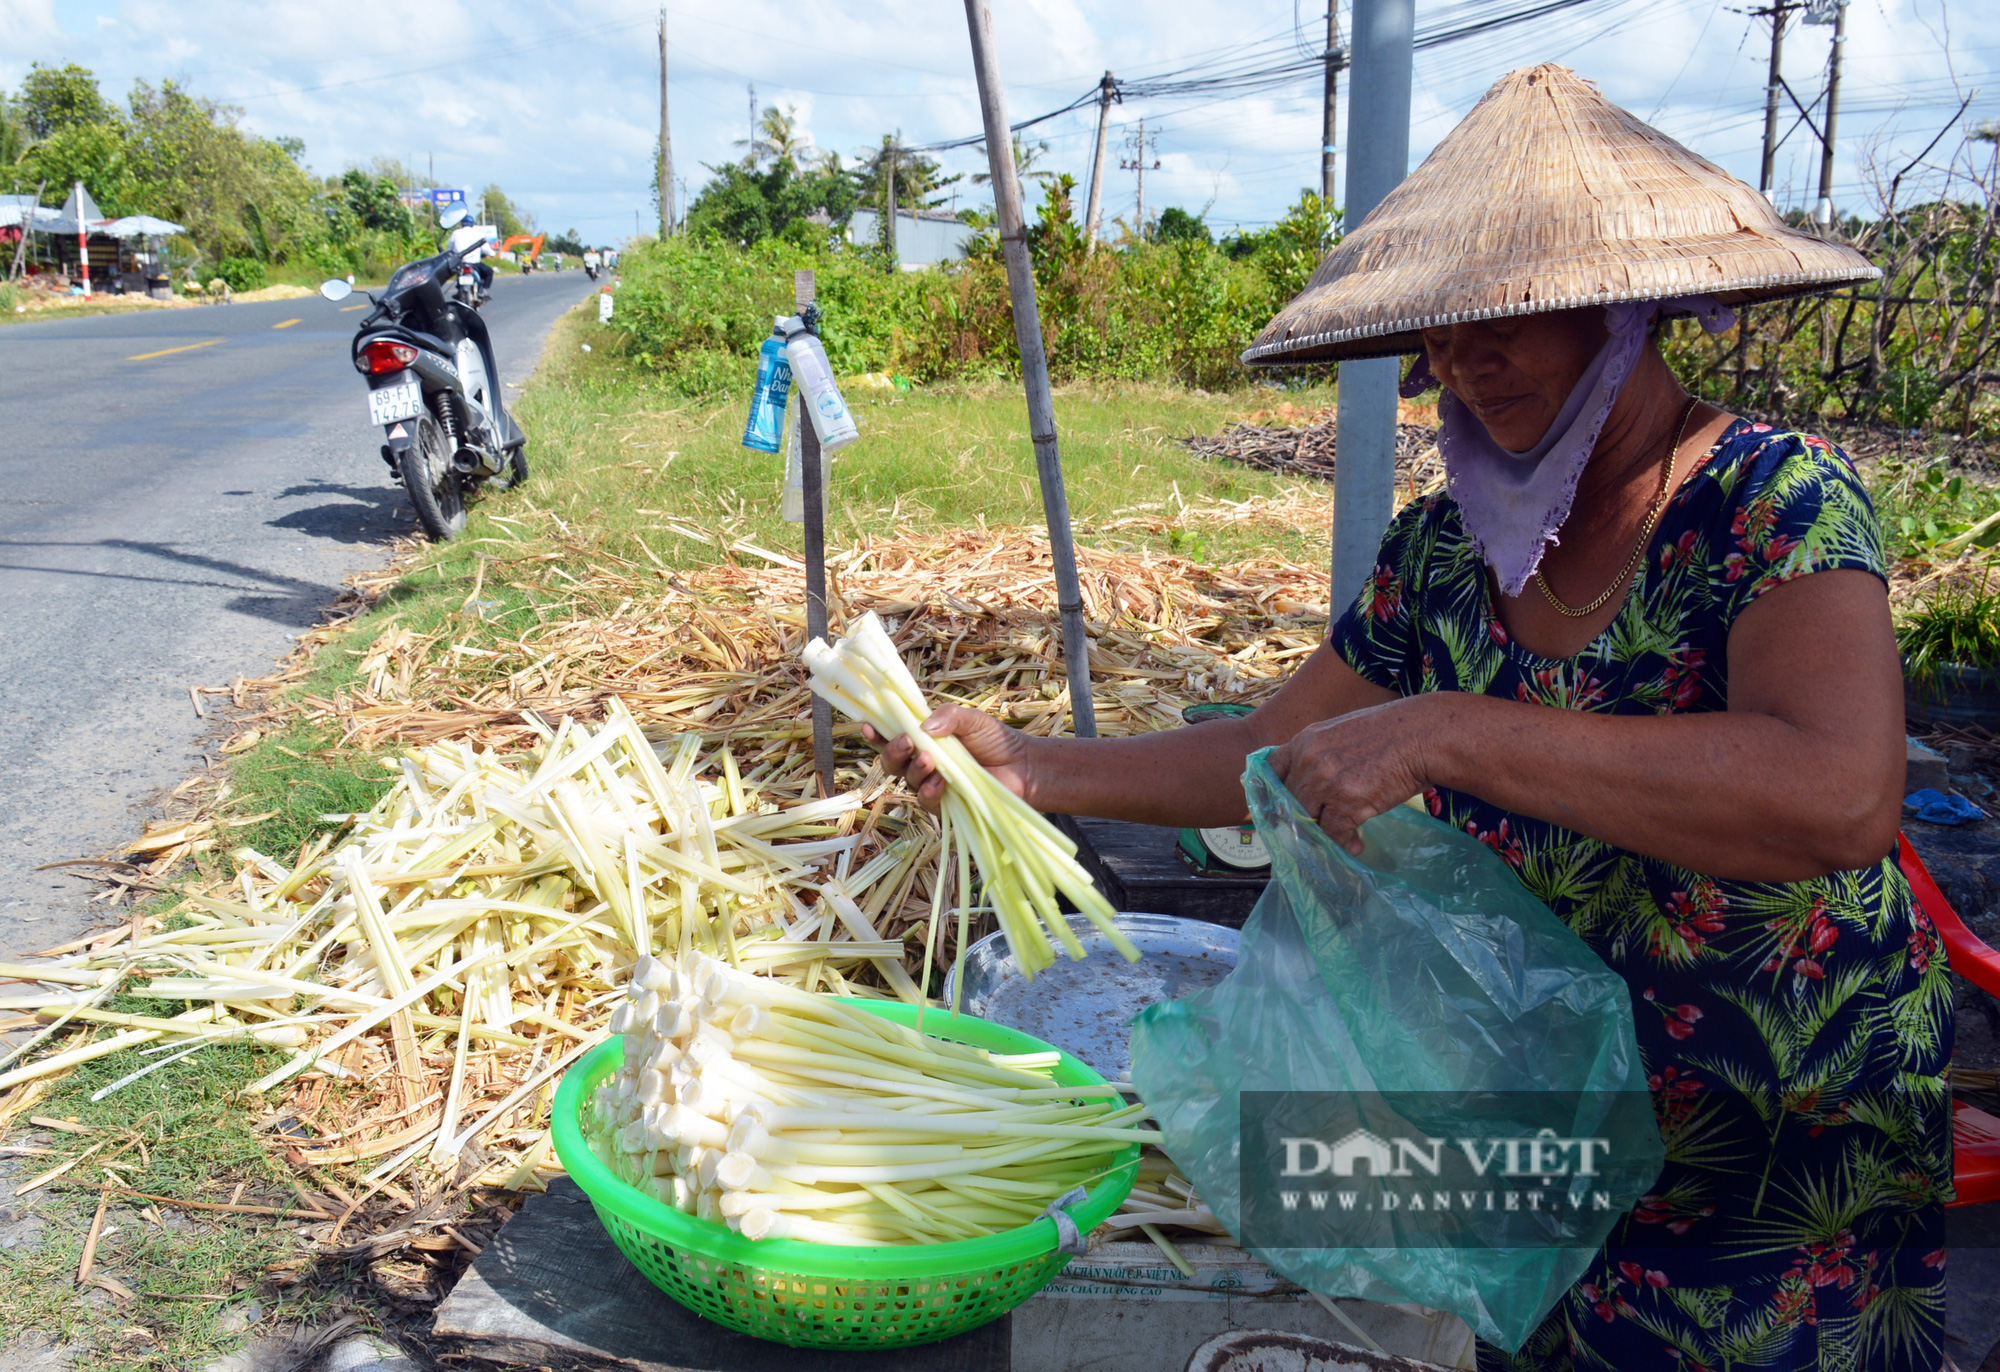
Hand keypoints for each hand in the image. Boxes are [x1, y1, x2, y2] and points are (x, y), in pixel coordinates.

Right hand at [863, 705, 1036, 811]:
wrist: (1023, 768)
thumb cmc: (997, 741)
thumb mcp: (973, 719)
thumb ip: (949, 716)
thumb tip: (923, 726)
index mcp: (924, 738)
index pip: (893, 735)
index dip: (877, 732)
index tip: (869, 724)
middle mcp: (923, 762)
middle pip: (892, 760)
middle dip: (893, 751)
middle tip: (907, 742)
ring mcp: (932, 784)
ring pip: (907, 780)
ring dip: (913, 769)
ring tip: (929, 760)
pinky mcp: (945, 804)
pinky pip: (926, 801)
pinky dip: (928, 791)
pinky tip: (938, 783)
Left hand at [1266, 695, 1446, 854]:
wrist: (1424, 736)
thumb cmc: (1391, 731)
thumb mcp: (1343, 731)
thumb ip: (1321, 752)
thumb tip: (1310, 780)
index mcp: (1306, 740)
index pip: (1271, 770)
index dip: (1274, 791)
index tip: (1279, 807)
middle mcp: (1309, 760)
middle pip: (1290, 800)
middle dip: (1303, 817)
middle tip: (1316, 830)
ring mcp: (1327, 782)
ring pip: (1308, 819)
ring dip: (1323, 833)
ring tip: (1341, 837)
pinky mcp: (1347, 803)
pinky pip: (1333, 833)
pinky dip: (1344, 843)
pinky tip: (1357, 844)